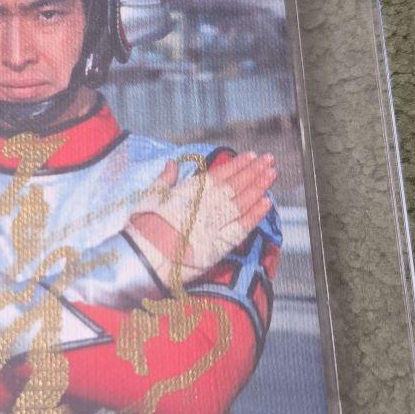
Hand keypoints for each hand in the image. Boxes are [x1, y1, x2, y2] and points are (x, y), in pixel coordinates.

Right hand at [125, 152, 276, 287]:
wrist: (143, 257)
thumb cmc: (142, 227)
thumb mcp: (150, 198)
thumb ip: (165, 180)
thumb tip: (173, 164)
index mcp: (188, 192)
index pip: (218, 175)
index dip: (236, 165)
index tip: (250, 155)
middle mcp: (204, 205)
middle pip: (234, 185)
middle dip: (253, 171)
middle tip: (269, 159)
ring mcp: (213, 225)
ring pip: (241, 202)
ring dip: (259, 187)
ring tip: (272, 174)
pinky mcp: (218, 245)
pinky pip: (241, 228)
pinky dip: (255, 215)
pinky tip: (267, 202)